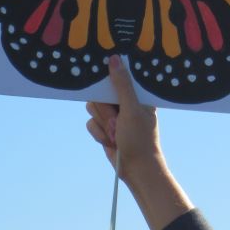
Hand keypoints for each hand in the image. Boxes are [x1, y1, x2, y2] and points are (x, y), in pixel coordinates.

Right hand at [85, 55, 193, 229]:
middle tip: (117, 121)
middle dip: (106, 110)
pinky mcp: (104, 126)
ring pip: (93, 106)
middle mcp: (124, 100)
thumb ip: (122, 85)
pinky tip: (111, 141)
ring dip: (103, 123)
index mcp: (136, 92)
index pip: (118, 74)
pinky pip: (90, 122)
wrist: (135, 170)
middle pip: (100, 91)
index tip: (99, 74)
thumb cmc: (140, 139)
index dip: (108, 75)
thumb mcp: (131, 109)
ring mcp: (114, 113)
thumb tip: (114, 59)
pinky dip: (98, 133)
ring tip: (116, 134)